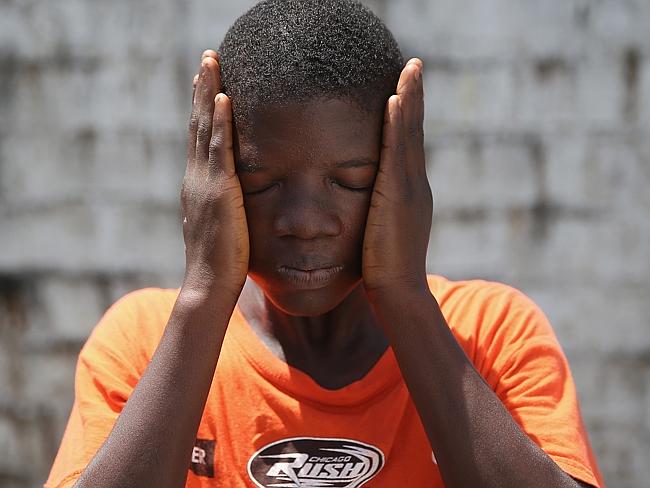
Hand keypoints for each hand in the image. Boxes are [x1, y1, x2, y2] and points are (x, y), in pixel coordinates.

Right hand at [181, 50, 248, 296]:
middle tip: (209, 58)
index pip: (200, 136)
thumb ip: (223, 204)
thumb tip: (232, 196)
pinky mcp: (219, 192)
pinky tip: (226, 99)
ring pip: (206, 128)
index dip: (203, 106)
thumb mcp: (220, 225)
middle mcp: (196, 177)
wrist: (209, 284)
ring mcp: (204, 183)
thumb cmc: (221, 261)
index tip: (209, 81)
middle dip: (203, 88)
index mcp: (197, 184)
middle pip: (199, 123)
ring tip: (213, 63)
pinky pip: (220, 150)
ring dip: (210, 93)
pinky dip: (222, 123)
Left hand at [362, 58, 432, 298]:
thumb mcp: (384, 231)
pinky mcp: (398, 197)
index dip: (408, 114)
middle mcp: (416, 183)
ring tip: (408, 69)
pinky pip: (397, 154)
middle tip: (413, 64)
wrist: (398, 292)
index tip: (404, 86)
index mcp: (410, 190)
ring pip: (411, 135)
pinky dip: (398, 126)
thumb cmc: (384, 267)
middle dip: (414, 96)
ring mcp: (411, 189)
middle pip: (415, 131)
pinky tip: (394, 101)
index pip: (408, 143)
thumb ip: (381, 211)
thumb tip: (371, 204)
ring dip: (410, 100)